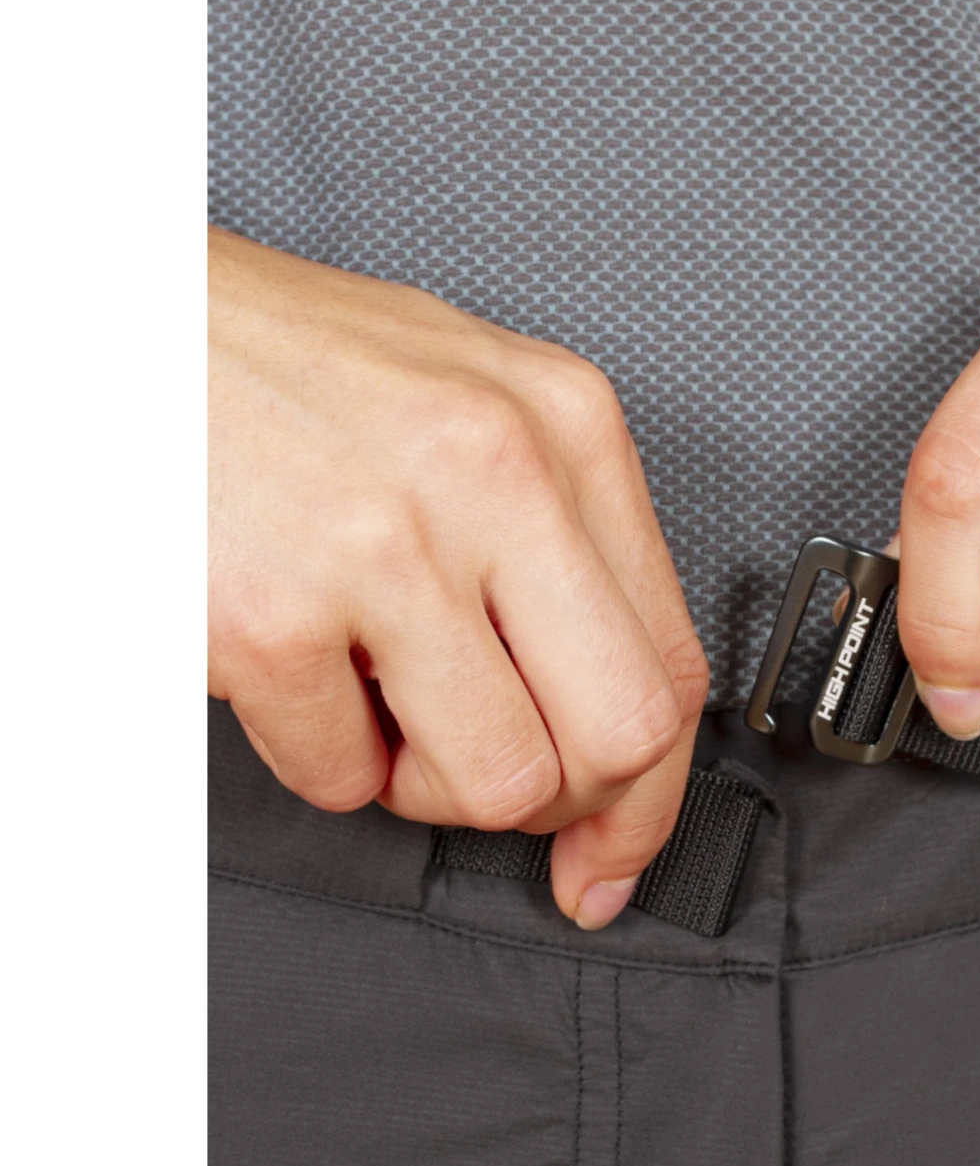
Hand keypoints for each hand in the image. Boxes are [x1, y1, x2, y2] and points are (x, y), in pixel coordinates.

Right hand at [208, 228, 707, 928]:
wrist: (118, 319)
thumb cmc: (290, 368)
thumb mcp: (475, 410)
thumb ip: (565, 550)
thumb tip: (616, 713)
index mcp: (566, 427)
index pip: (675, 665)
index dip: (652, 793)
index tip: (614, 845)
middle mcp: (498, 476)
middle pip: (621, 737)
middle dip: (565, 804)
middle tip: (497, 778)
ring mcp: (387, 546)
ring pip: (497, 783)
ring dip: (430, 785)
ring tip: (379, 707)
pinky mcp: (270, 614)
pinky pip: (343, 778)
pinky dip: (321, 757)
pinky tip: (301, 677)